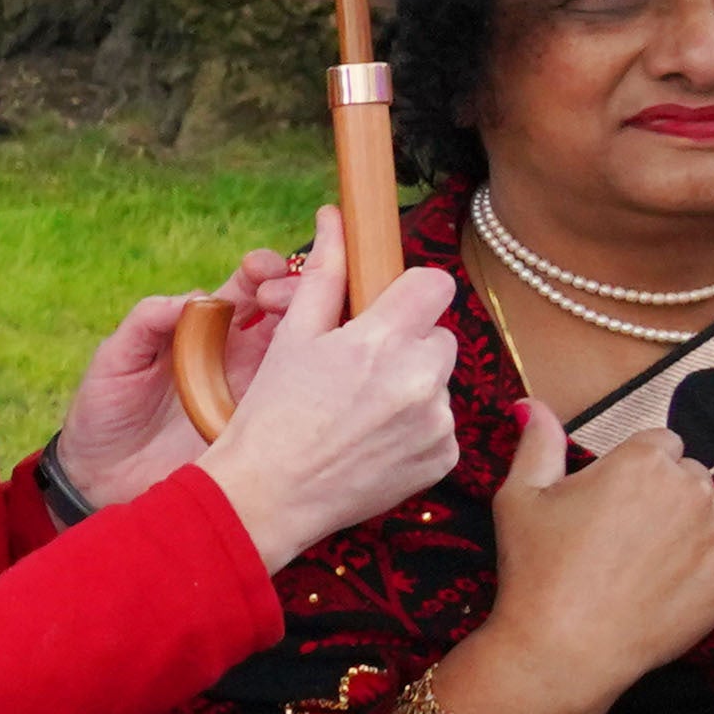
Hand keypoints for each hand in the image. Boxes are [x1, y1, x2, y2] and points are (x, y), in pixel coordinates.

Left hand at [54, 245, 306, 508]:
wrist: (101, 477)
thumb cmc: (105, 410)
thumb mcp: (115, 359)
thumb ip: (146, 322)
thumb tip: (192, 299)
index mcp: (206, 331)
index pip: (247, 289)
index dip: (262, 271)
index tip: (262, 269)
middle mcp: (240, 358)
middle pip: (288, 313)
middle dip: (295, 292)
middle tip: (279, 296)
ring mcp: (256, 394)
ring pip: (303, 355)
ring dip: (314, 334)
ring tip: (310, 327)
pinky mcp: (262, 432)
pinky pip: (296, 407)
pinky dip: (317, 389)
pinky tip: (327, 380)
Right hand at [197, 211, 466, 565]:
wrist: (269, 495)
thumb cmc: (269, 414)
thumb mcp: (291, 338)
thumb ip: (323, 275)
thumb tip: (334, 218)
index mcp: (381, 340)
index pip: (434, 284)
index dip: (410, 292)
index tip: (388, 306)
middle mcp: (420, 379)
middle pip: (439, 335)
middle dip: (408, 343)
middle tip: (360, 366)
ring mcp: (437, 422)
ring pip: (439, 382)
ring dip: (411, 387)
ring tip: (359, 409)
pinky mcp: (443, 458)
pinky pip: (441, 426)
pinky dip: (415, 428)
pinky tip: (372, 440)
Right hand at [488, 392, 713, 713]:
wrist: (567, 646)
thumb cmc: (537, 571)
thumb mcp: (520, 498)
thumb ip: (538, 444)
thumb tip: (532, 404)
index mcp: (641, 460)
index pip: (661, 443)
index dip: (638, 469)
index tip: (618, 500)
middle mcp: (690, 487)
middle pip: (694, 473)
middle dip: (671, 494)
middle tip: (634, 535)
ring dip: (706, 518)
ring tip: (670, 552)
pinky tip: (710, 560)